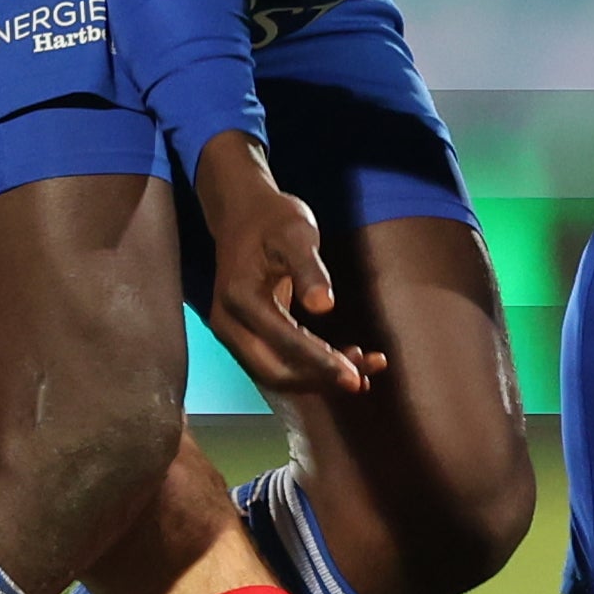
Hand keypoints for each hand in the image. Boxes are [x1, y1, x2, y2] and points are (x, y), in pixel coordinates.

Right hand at [191, 130, 382, 395]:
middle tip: (365, 375)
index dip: (322, 363)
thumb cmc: (272, 219)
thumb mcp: (296, 233)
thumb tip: (324, 306)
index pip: (285, 343)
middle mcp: (228, 323)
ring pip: (276, 375)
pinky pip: (275, 364)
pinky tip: (342, 363)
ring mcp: (231, 333)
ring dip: (318, 380)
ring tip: (364, 370)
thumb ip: (310, 269)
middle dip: (321, 379)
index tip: (357, 375)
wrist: (242, 213)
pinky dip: (308, 371)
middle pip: (276, 372)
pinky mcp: (242, 336)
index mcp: (240, 297)